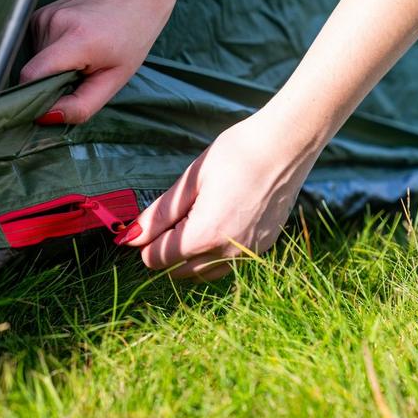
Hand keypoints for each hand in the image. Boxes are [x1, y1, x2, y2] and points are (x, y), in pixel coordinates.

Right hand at [19, 0, 178, 124]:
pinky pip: (36, 48)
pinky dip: (51, 55)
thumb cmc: (129, 41)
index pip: (33, 75)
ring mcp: (44, 16)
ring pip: (34, 61)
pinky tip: (72, 46)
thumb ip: (80, 106)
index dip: (35, 96)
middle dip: (52, 83)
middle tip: (80, 76)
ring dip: (52, 69)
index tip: (51, 105)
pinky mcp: (39, 14)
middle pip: (34, 72)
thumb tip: (45, 118)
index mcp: (76, 39)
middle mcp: (54, 23)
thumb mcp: (114, 81)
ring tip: (79, 58)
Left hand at [118, 108, 322, 279]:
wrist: (287, 145)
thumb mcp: (190, 181)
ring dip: (189, 256)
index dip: (146, 242)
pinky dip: (213, 253)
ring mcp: (248, 254)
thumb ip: (159, 214)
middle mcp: (227, 253)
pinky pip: (227, 263)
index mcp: (204, 235)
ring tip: (192, 221)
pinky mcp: (262, 247)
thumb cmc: (236, 154)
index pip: (157, 259)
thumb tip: (131, 236)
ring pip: (203, 272)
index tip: (148, 223)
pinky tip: (217, 224)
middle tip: (170, 219)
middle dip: (165, 250)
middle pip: (178, 270)